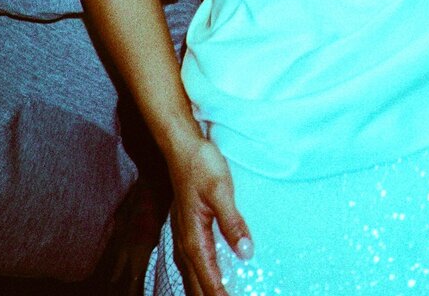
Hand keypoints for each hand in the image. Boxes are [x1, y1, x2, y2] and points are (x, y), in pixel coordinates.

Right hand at [168, 135, 252, 295]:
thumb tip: (246, 252)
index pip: (209, 280)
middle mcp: (186, 243)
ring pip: (193, 276)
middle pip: (197, 285)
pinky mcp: (187, 229)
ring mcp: (184, 237)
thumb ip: (232, 223)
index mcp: (194, 238)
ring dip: (207, 290)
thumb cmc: (201, 166)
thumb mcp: (221, 191)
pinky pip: (193, 262)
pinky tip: (214, 276)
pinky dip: (203, 277)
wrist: (182, 147)